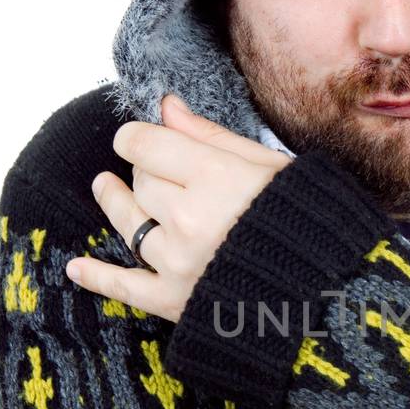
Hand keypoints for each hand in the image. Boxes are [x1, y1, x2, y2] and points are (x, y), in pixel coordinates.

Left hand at [64, 93, 292, 321]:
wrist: (333, 297)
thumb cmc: (311, 222)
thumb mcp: (270, 167)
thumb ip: (212, 137)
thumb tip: (166, 106)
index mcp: (215, 178)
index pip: (145, 143)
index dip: (137, 137)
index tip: (140, 138)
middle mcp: (188, 218)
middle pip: (141, 181)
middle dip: (144, 171)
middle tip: (156, 171)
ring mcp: (177, 262)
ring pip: (128, 221)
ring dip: (115, 202)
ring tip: (106, 189)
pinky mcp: (174, 302)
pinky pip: (123, 286)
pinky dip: (97, 276)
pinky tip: (76, 267)